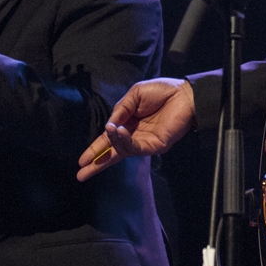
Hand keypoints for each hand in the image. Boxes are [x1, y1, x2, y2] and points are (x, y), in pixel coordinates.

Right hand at [77, 78, 195, 181]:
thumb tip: (109, 125)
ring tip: (104, 136)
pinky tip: (117, 132)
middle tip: (81, 174)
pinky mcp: (155, 146)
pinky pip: (135, 146)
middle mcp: (135, 135)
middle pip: (113, 152)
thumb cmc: (163, 91)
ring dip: (110, 144)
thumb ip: (120, 109)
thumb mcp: (135, 95)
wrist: (184, 93)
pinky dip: (124, 141)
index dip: (96, 148)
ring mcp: (145, 142)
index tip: (82, 160)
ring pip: (122, 150)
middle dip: (97, 163)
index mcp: (129, 123)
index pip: (109, 138)